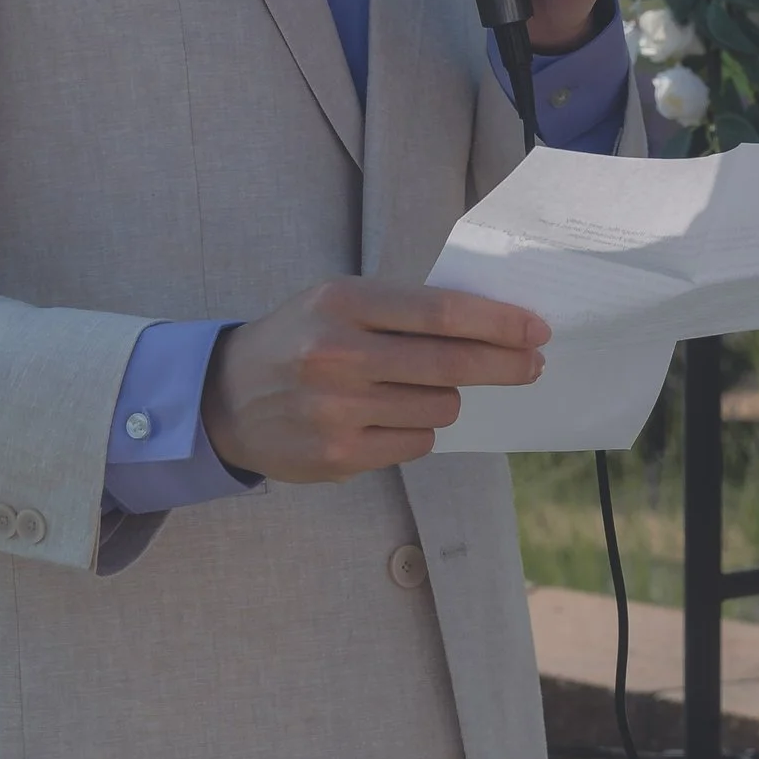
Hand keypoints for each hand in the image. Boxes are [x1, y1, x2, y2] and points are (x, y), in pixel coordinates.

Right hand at [200, 277, 547, 485]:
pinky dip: (417, 431)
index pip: (441, 312)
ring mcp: (337, 409)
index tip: (535, 330)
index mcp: (342, 303)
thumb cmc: (299, 341)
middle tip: (532, 366)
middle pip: (452, 363)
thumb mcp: (338, 304)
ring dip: (444, 399)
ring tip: (411, 390)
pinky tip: (388, 418)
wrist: (223, 398)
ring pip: (440, 407)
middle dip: (505, 365)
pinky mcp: (338, 454)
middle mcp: (337, 354)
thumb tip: (492, 327)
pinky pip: (417, 443)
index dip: (498, 323)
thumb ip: (403, 310)